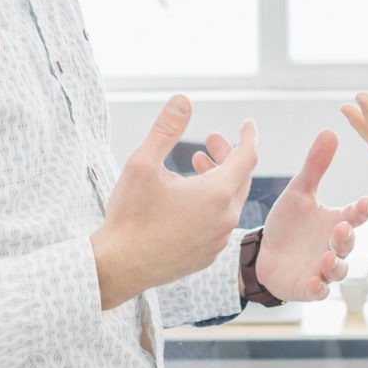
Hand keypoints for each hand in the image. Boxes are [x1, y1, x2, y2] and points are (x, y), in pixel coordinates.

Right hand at [89, 94, 257, 310]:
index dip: (249, 136)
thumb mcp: (142, 164)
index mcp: (217, 193)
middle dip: (228, 155)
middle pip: (240, 178)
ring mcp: (217, 240)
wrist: (118, 267)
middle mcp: (225, 218)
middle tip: (209, 141)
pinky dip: (213, 205)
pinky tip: (189, 200)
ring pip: (230, 202)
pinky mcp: (207, 256)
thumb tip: (183, 100)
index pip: (248, 156)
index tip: (247, 124)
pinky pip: (219, 223)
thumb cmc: (129, 215)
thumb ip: (166, 129)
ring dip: (219, 180)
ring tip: (197, 165)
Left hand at [191, 128, 367, 301]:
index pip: (355, 214)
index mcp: (335, 221)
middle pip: (349, 243)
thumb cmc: (288, 224)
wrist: (263, 255)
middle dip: (347, 238)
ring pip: (338, 270)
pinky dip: (319, 288)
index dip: (361, 210)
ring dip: (336, 265)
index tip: (365, 202)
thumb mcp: (299, 192)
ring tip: (326, 259)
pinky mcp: (309, 287)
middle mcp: (334, 246)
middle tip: (341, 229)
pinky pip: (320, 291)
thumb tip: (330, 131)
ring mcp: (323, 268)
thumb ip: (315, 167)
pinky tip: (315, 282)